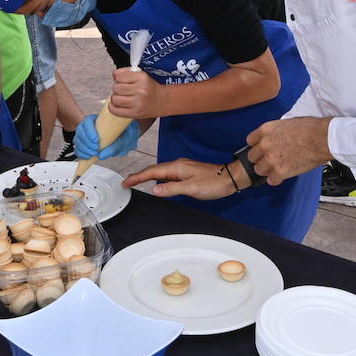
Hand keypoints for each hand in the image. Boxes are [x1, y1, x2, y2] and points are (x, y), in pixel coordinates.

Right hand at [73, 113, 139, 159]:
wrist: (127, 137)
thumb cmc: (126, 134)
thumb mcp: (125, 138)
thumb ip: (115, 146)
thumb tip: (102, 155)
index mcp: (98, 118)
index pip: (87, 122)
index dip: (89, 131)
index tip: (96, 141)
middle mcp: (89, 125)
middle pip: (80, 131)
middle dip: (86, 143)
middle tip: (95, 150)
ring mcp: (86, 134)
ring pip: (78, 140)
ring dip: (84, 149)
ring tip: (93, 154)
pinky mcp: (84, 143)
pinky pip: (78, 148)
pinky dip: (81, 154)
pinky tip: (88, 157)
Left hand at [107, 69, 163, 119]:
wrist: (163, 101)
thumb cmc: (150, 88)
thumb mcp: (142, 75)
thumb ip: (126, 72)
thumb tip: (114, 75)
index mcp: (142, 78)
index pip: (118, 77)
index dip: (118, 79)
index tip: (122, 82)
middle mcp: (140, 90)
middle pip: (116, 88)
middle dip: (117, 89)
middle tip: (123, 91)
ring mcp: (138, 103)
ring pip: (115, 99)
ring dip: (115, 98)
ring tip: (121, 98)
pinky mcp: (135, 113)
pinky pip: (116, 110)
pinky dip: (112, 107)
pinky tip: (117, 105)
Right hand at [122, 158, 237, 200]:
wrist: (230, 178)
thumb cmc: (213, 183)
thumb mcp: (191, 188)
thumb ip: (171, 189)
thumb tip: (154, 190)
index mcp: (177, 167)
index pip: (152, 172)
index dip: (137, 177)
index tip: (126, 182)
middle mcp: (178, 165)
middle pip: (153, 170)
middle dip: (139, 175)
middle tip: (127, 182)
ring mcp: (183, 167)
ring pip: (160, 171)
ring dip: (148, 176)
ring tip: (137, 181)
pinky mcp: (187, 172)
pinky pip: (167, 174)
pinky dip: (158, 177)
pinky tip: (158, 182)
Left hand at [246, 117, 332, 184]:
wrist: (322, 138)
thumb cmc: (309, 128)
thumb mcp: (286, 123)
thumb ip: (274, 132)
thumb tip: (273, 138)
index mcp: (265, 130)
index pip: (250, 141)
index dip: (257, 146)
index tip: (261, 149)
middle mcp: (264, 145)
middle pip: (252, 157)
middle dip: (260, 159)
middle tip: (270, 160)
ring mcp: (271, 159)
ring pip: (259, 170)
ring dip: (267, 170)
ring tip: (277, 168)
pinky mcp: (280, 172)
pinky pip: (270, 180)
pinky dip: (276, 179)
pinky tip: (283, 174)